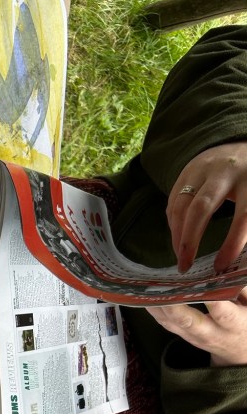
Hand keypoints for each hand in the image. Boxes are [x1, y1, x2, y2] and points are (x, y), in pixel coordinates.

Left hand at [147, 292, 246, 366]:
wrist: (238, 353)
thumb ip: (244, 289)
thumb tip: (232, 269)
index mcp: (233, 325)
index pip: (222, 312)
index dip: (211, 299)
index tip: (201, 283)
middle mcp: (210, 333)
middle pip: (188, 321)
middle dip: (173, 304)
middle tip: (161, 285)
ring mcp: (192, 337)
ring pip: (171, 323)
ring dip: (157, 305)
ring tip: (147, 285)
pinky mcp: (181, 336)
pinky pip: (165, 323)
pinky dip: (154, 309)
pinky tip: (144, 295)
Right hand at [167, 142, 246, 271]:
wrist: (237, 147)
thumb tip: (235, 260)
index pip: (243, 215)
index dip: (232, 243)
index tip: (221, 266)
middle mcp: (224, 172)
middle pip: (201, 208)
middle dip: (190, 240)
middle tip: (185, 266)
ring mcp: (201, 170)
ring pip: (181, 206)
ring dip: (177, 236)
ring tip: (181, 258)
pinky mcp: (184, 173)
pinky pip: (173, 203)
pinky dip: (173, 225)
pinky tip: (179, 240)